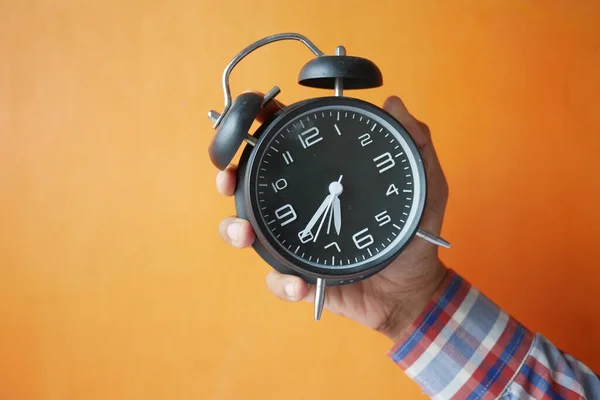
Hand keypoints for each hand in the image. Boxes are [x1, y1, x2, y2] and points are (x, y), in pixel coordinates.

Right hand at [215, 94, 448, 342]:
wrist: (414, 290)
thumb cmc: (415, 237)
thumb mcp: (425, 186)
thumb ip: (417, 144)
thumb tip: (394, 103)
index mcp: (323, 184)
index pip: (285, 152)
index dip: (262, 131)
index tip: (254, 116)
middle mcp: (303, 209)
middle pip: (251, 187)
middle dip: (229, 177)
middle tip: (227, 175)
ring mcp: (297, 244)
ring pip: (249, 232)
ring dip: (234, 229)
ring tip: (245, 231)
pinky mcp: (302, 279)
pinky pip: (279, 281)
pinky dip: (282, 283)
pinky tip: (298, 283)